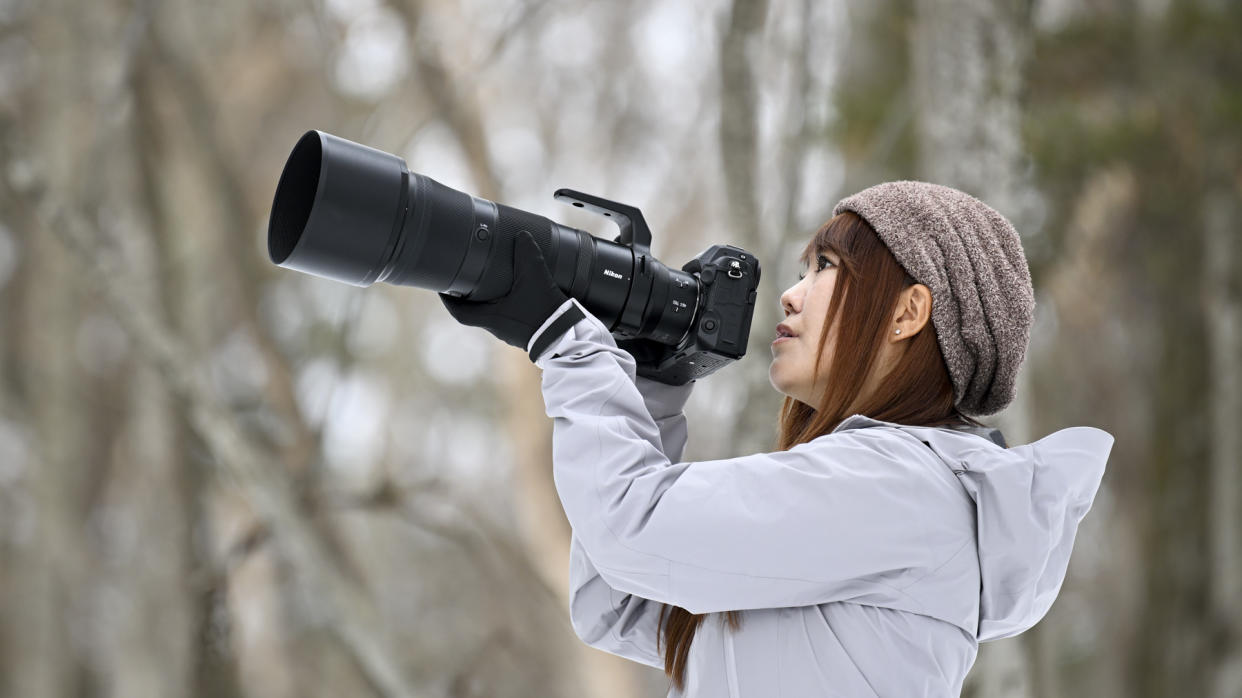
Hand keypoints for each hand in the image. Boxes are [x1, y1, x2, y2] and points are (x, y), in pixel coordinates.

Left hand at [438, 231, 569, 352]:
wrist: (567, 336)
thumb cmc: (545, 312)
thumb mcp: (535, 276)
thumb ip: (527, 253)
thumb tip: (521, 236)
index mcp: (491, 317)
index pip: (459, 311)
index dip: (447, 299)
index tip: (441, 287)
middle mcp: (498, 327)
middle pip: (474, 312)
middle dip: (469, 297)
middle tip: (466, 279)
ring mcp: (511, 332)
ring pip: (493, 315)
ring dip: (489, 301)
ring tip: (491, 284)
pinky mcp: (526, 332)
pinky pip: (510, 318)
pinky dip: (507, 306)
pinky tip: (516, 295)